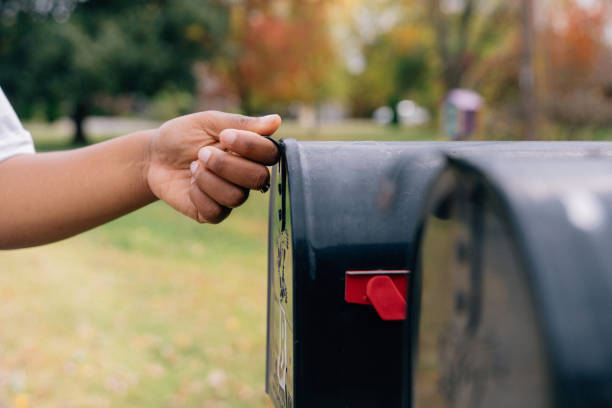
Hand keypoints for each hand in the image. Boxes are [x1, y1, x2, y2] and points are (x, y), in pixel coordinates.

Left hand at [147, 111, 280, 222]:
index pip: (270, 154)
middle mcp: (245, 175)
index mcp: (250, 151)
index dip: (250, 147)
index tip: (224, 136)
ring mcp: (231, 195)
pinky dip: (198, 195)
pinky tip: (190, 185)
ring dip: (209, 179)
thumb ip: (241, 123)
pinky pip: (216, 211)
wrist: (153, 157)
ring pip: (237, 196)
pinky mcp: (213, 212)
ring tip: (194, 167)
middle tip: (202, 153)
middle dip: (226, 164)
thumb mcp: (208, 122)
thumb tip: (276, 120)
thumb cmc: (182, 136)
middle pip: (258, 178)